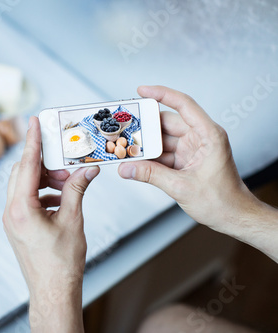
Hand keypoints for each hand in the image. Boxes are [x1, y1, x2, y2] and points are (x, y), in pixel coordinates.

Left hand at [3, 116, 99, 331]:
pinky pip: (26, 199)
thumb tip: (87, 169)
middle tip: (65, 163)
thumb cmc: (60, 263)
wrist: (52, 291)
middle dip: (44, 164)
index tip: (33, 122)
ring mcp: (12, 220)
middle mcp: (11, 212)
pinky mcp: (17, 225)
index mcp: (21, 209)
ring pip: (24, 185)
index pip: (26, 165)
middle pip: (21, 173)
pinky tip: (61, 198)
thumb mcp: (72, 220)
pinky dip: (43, 193)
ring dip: (45, 179)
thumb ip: (77, 190)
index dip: (31, 141)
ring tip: (67, 184)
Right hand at [118, 86, 270, 241]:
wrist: (233, 217)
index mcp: (208, 135)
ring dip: (145, 145)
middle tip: (124, 127)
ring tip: (125, 147)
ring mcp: (192, 149)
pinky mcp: (185, 160)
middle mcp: (201, 138)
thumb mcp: (182, 187)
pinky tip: (135, 161)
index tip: (142, 91)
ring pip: (162, 140)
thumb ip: (151, 175)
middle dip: (145, 127)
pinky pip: (163, 154)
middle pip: (167, 123)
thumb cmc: (224, 200)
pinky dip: (150, 158)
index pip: (184, 105)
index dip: (162, 94)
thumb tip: (127, 167)